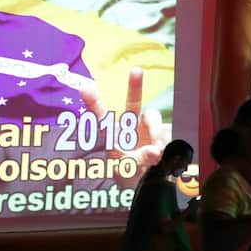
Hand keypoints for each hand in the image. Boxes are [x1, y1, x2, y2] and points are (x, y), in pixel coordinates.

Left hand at [81, 67, 167, 187]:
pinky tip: (163, 153)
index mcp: (113, 135)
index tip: (84, 87)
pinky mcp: (162, 132)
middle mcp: (130, 127)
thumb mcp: (129, 170)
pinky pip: (166, 130)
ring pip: (153, 117)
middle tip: (137, 70)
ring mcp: (147, 128)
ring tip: (156, 151)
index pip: (102, 118)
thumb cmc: (129, 173)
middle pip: (133, 103)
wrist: (144, 179)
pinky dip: (165, 141)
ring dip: (156, 131)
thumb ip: (141, 159)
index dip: (93, 102)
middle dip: (135, 86)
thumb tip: (155, 150)